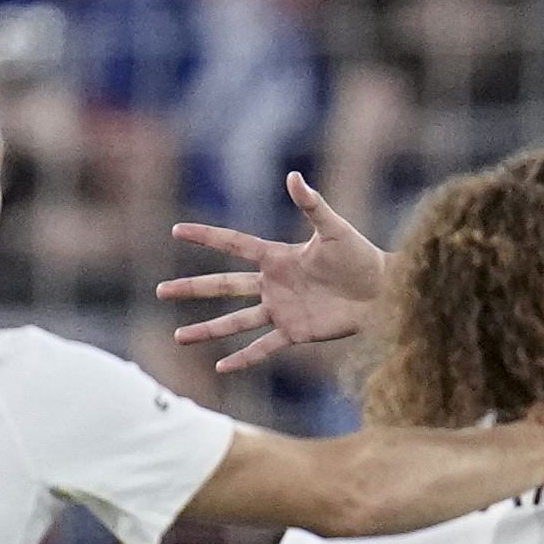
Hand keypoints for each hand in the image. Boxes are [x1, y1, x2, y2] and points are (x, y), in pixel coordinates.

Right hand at [161, 173, 389, 372]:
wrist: (383, 291)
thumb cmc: (361, 256)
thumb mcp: (334, 229)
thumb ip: (312, 205)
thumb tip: (294, 177)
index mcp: (277, 257)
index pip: (233, 244)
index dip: (206, 237)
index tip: (176, 231)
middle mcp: (273, 284)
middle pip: (224, 287)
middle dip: (192, 288)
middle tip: (160, 291)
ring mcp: (281, 310)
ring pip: (236, 321)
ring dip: (208, 329)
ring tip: (179, 337)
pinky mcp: (296, 332)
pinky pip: (264, 347)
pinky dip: (243, 357)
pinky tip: (221, 367)